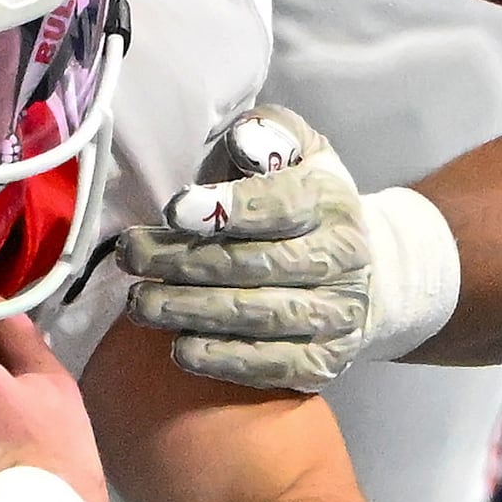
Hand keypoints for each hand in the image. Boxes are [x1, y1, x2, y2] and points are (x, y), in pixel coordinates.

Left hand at [126, 107, 456, 392]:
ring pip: (259, 317)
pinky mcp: (323, 362)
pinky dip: (223, 359)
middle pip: (258, 264)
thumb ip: (271, 135)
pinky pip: (270, 366)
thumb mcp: (300, 153)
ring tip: (141, 304)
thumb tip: (243, 141)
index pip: (283, 205)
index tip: (175, 210)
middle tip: (133, 257)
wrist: (368, 274)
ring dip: (193, 311)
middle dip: (187, 261)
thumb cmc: (306, 206)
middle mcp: (343, 261)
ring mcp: (336, 316)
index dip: (230, 209)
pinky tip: (181, 348)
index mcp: (333, 202)